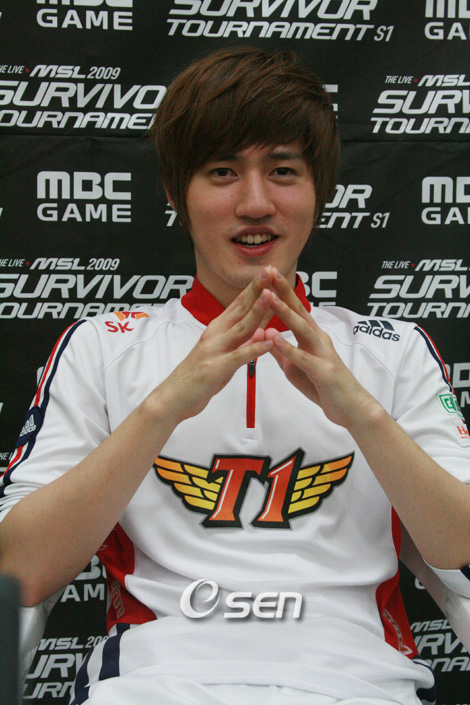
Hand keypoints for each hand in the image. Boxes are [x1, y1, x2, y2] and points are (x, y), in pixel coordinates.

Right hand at [157, 268, 276, 422]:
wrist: (173, 398)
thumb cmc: (199, 377)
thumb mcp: (223, 355)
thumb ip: (242, 342)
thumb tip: (262, 329)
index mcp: (217, 329)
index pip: (239, 303)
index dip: (254, 287)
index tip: (268, 271)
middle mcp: (215, 335)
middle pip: (240, 308)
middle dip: (257, 289)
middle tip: (271, 270)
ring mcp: (214, 350)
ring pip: (240, 328)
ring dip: (257, 311)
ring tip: (271, 296)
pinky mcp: (215, 368)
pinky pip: (238, 356)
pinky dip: (254, 348)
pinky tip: (268, 341)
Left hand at [265, 270, 380, 429]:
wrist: (349, 408)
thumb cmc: (322, 386)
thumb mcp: (296, 367)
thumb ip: (281, 351)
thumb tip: (265, 334)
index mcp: (311, 336)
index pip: (294, 309)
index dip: (281, 291)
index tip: (267, 273)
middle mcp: (318, 339)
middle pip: (299, 310)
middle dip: (284, 291)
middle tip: (270, 272)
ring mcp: (322, 353)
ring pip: (302, 329)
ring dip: (285, 312)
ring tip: (270, 298)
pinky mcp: (323, 371)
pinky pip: (303, 357)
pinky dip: (289, 347)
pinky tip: (275, 339)